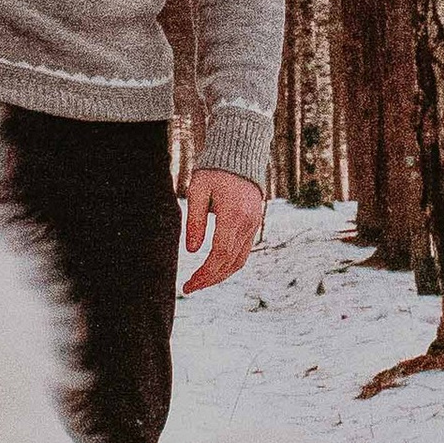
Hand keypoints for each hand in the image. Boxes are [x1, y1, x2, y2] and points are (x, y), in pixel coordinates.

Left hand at [181, 169, 265, 292]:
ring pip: (240, 260)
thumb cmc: (214, 170)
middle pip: (230, 262)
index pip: (220, 254)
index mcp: (233, 215)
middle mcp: (248, 223)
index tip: (188, 285)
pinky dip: (229, 264)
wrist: (240, 154)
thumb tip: (191, 251)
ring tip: (200, 282)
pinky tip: (214, 268)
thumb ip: (194, 220)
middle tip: (190, 288)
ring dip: (220, 275)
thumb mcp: (198, 190)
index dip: (204, 274)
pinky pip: (244, 251)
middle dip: (210, 279)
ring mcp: (254, 224)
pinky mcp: (254, 223)